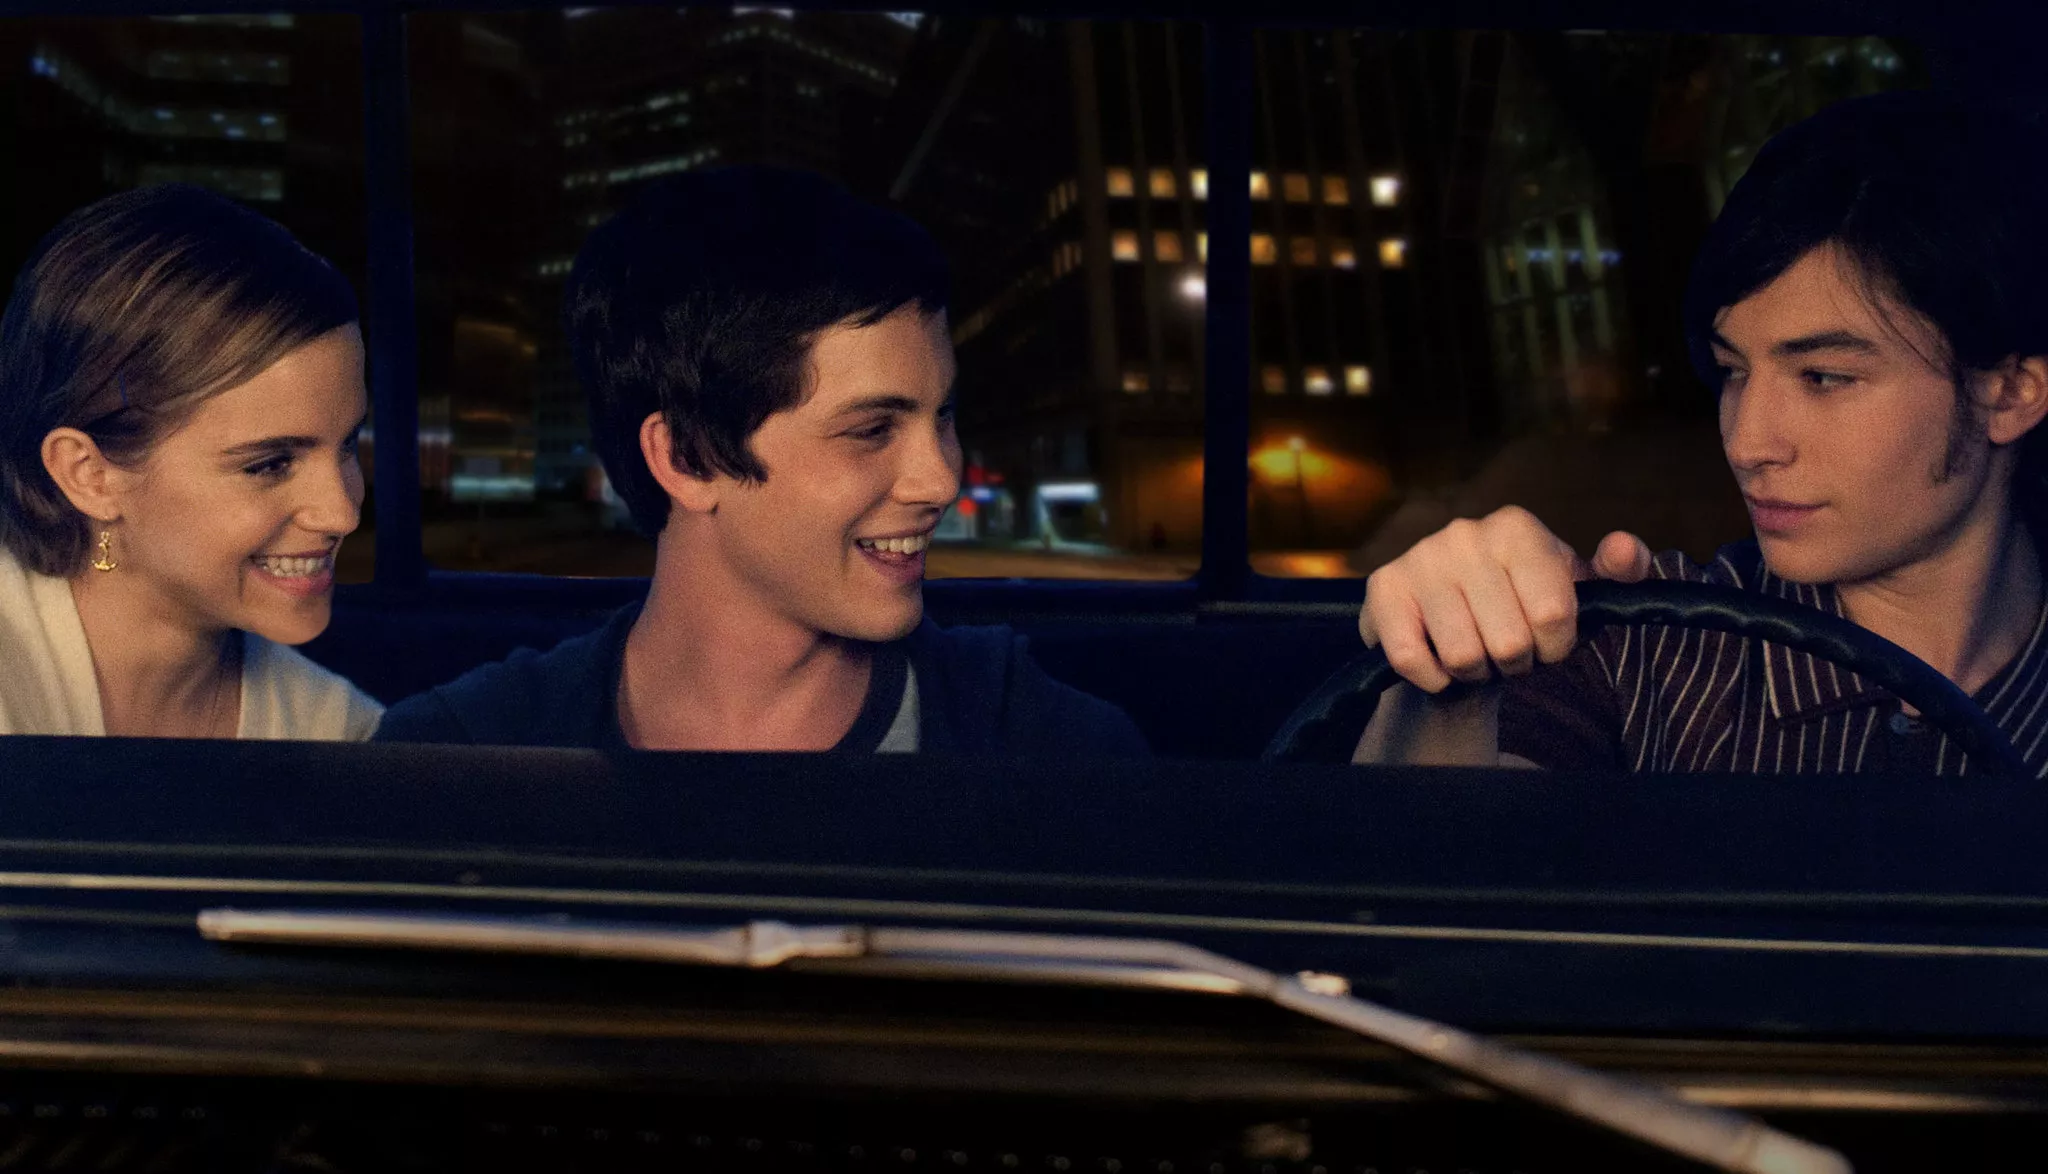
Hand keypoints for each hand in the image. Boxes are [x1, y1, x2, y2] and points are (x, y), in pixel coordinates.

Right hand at [1359, 507, 1651, 692]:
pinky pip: (1411, 659)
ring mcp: (1420, 559)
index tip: (1548, 641)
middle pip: (1509, 642)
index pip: (1554, 615)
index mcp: (1517, 528)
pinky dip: (1432, 678)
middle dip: (1515, 663)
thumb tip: (1624, 549)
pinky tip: (1439, 664)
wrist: (1452, 615)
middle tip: (1508, 651)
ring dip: (1475, 673)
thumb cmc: (1525, 602)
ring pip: (1462, 656)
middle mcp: (1465, 534)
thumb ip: (1621, 572)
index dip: (1556, 647)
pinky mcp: (1384, 589)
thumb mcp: (1579, 586)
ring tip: (1476, 655)